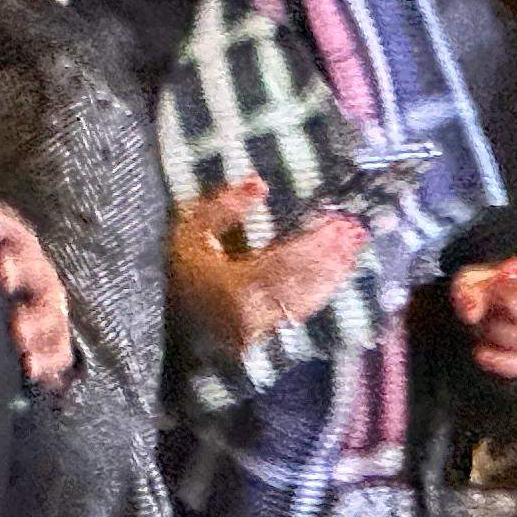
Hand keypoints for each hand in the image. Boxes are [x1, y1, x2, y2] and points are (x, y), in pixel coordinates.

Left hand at [0, 201, 73, 387]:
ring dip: (34, 323)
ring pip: (50, 316)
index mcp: (25, 255)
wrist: (24, 328)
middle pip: (37, 272)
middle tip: (1, 272)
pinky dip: (45, 361)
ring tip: (17, 332)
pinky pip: (58, 355)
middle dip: (20, 270)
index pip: (19, 236)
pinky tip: (29, 366)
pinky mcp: (56, 348)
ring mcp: (53, 315)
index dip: (6, 228)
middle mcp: (42, 282)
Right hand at [166, 180, 367, 358]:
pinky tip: (334, 276)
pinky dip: (320, 292)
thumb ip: (223, 207)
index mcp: (234, 287)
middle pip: (302, 281)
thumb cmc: (173, 264)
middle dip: (332, 256)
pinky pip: (298, 312)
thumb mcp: (189, 229)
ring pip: (305, 300)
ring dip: (333, 275)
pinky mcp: (263, 333)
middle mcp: (252, 313)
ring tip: (353, 250)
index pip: (286, 262)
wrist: (158, 309)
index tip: (340, 223)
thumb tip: (260, 184)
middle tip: (358, 233)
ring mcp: (259, 328)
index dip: (316, 244)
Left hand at [452, 249, 516, 382]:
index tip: (503, 273)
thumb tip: (471, 312)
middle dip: (505, 304)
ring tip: (487, 329)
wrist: (494, 324)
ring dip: (498, 332)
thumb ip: (467, 291)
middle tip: (489, 306)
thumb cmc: (487, 295)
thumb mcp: (469, 284)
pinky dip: (504, 361)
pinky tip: (481, 355)